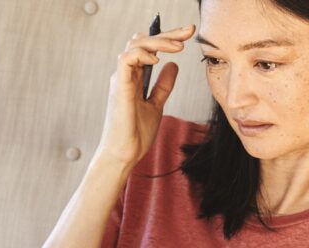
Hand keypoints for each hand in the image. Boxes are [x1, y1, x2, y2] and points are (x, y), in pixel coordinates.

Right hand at [93, 23, 194, 169]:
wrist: (124, 155)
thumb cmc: (135, 134)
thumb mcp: (156, 105)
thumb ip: (163, 86)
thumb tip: (173, 65)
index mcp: (132, 78)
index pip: (148, 48)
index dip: (167, 38)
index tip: (188, 36)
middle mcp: (125, 75)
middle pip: (142, 41)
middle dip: (167, 33)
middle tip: (189, 31)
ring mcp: (121, 80)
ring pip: (134, 45)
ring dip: (158, 41)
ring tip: (179, 46)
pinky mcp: (119, 88)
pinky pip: (126, 60)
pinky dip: (142, 54)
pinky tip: (158, 59)